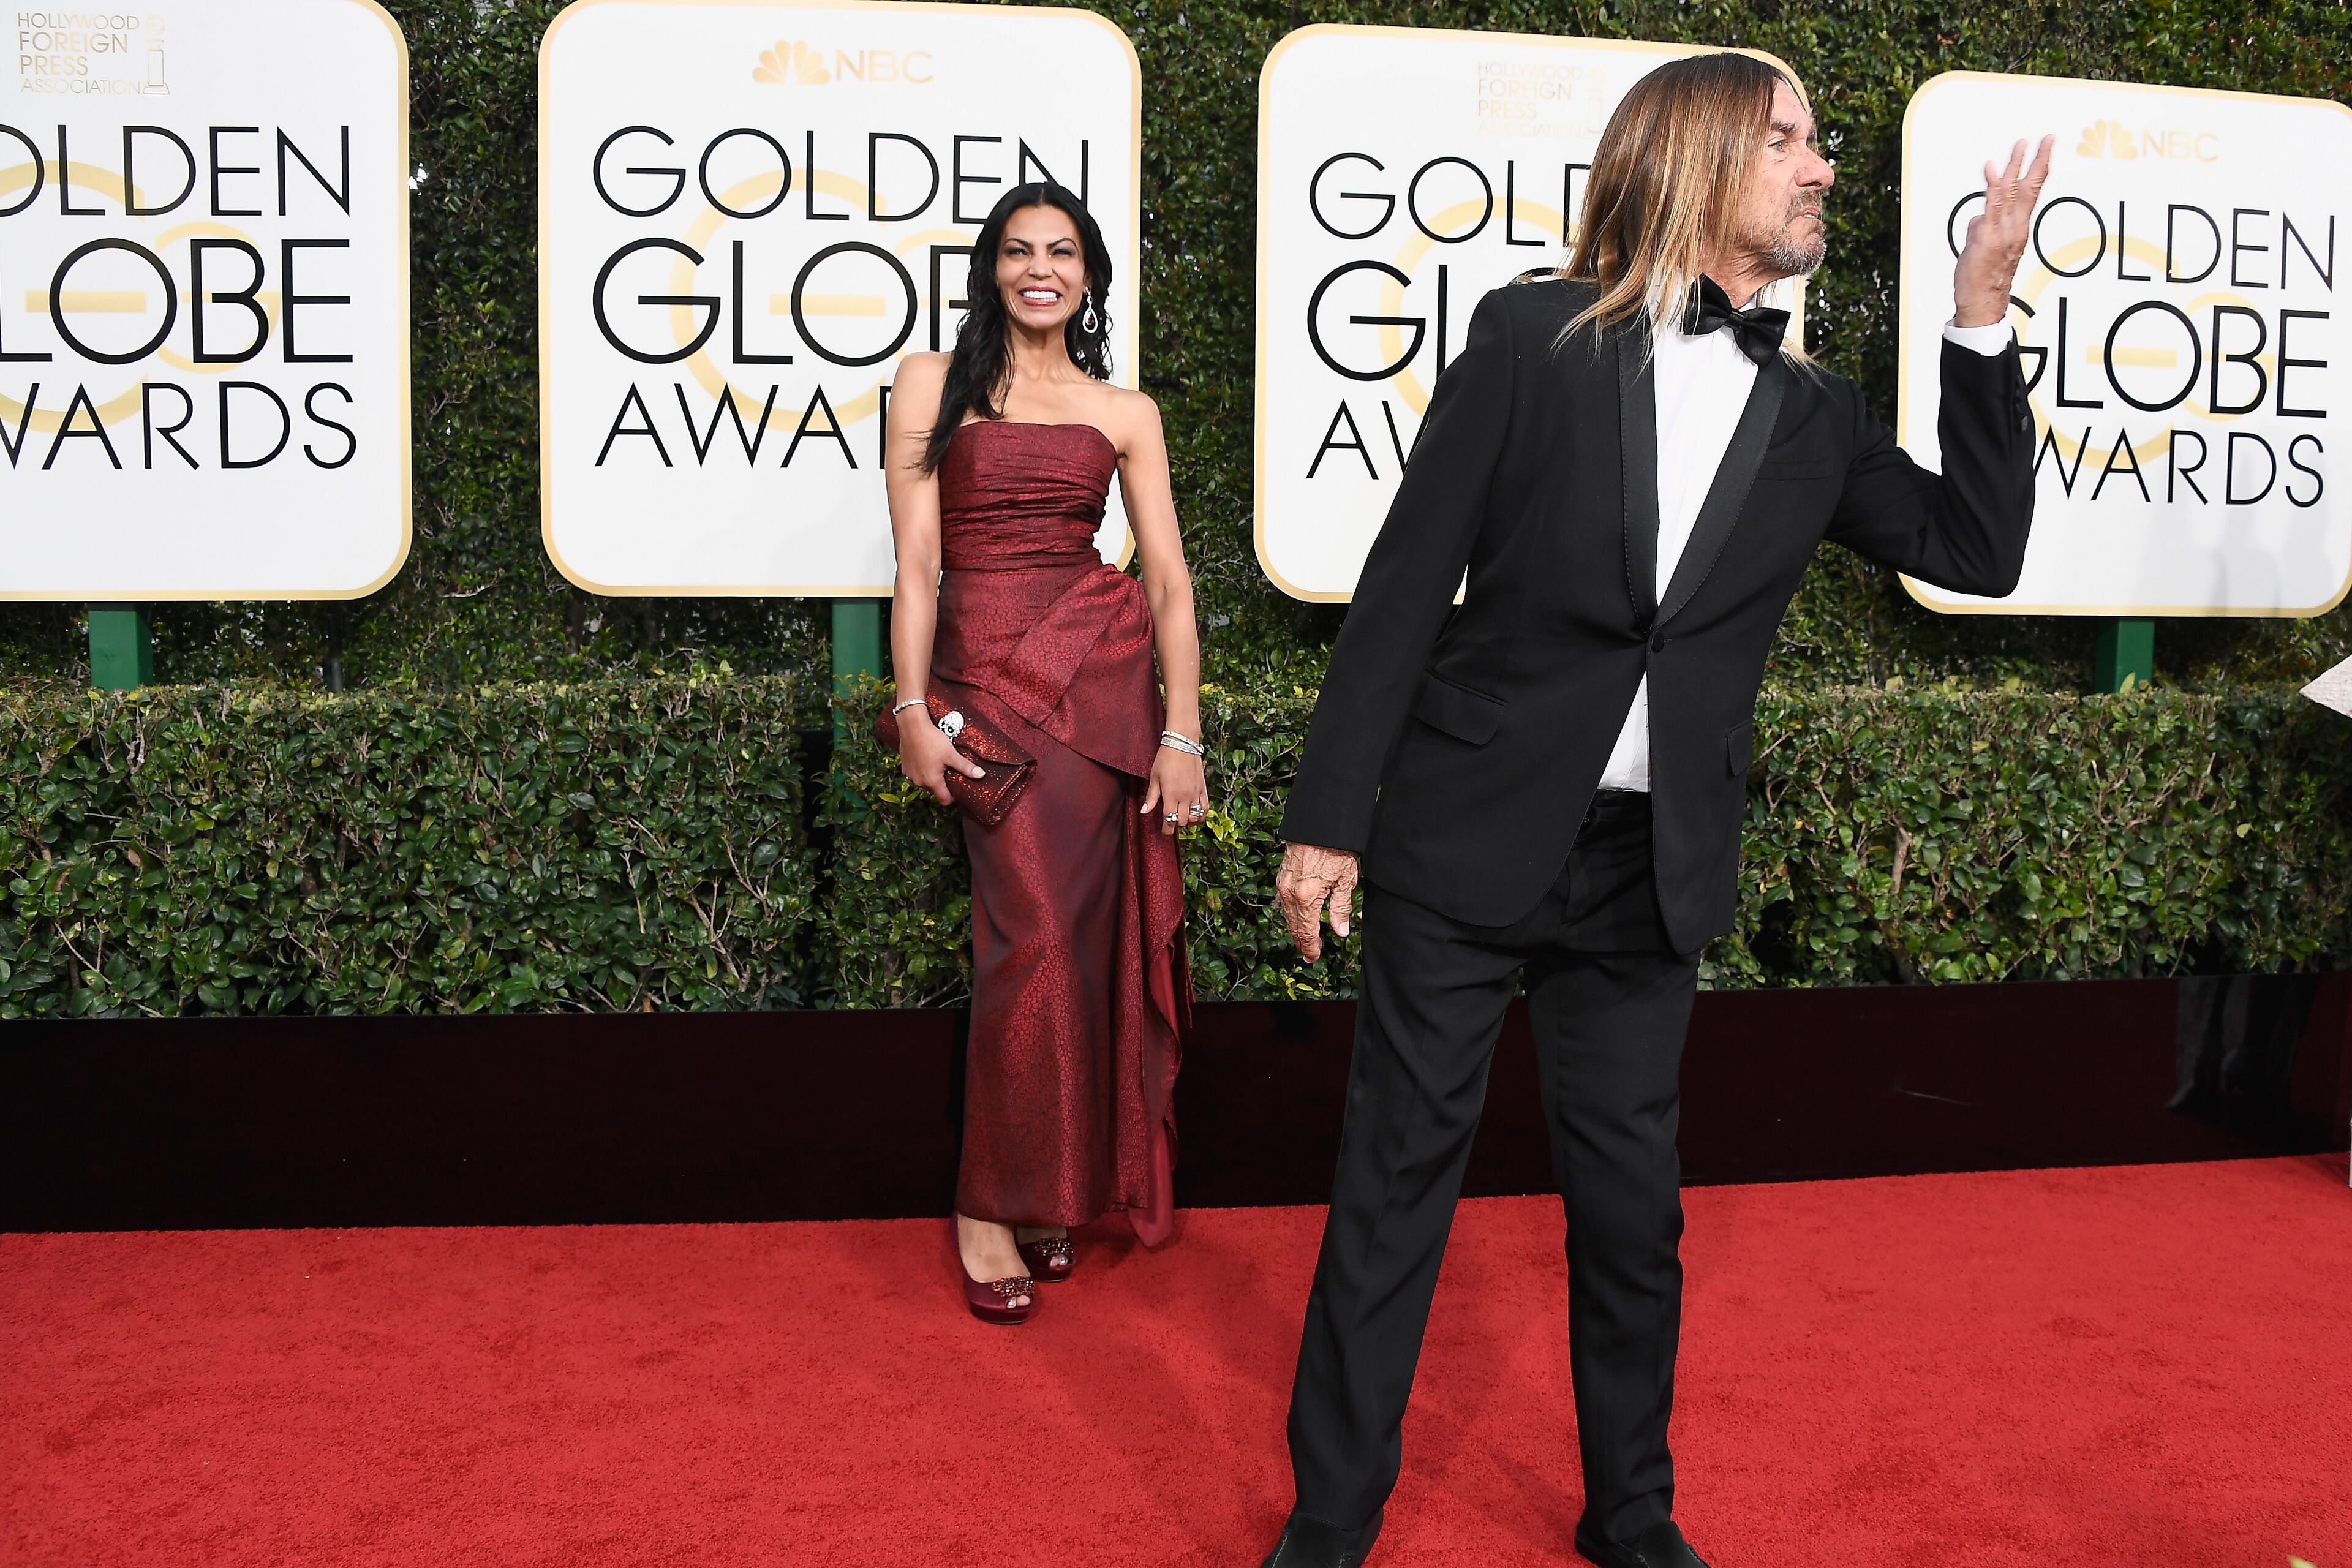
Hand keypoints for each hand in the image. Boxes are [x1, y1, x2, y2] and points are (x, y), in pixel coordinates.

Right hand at [895, 711, 984, 804]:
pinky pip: (916, 774)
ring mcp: (910, 775)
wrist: (912, 726)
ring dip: (932, 777)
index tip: (958, 787)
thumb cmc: (931, 739)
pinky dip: (922, 770)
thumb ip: (966, 767)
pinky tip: (927, 758)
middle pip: (935, 791)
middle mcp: (919, 782)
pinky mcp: (904, 767)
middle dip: (943, 784)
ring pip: (925, 782)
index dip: (953, 797)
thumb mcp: (951, 754)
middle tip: (950, 770)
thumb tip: (981, 775)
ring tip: (938, 762)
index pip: (944, 800)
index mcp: (932, 782)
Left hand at [1141, 747, 1207, 837]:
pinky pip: (1205, 808)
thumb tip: (1144, 812)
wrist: (1182, 744)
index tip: (1164, 832)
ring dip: (1188, 822)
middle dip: (1175, 825)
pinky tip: (1195, 815)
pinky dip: (1201, 815)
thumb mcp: (1154, 777)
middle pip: (1182, 821)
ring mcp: (1196, 793)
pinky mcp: (1203, 789)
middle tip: (1170, 823)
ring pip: (1195, 817)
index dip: (1166, 830)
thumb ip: (1151, 797)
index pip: (1170, 820)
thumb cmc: (1165, 759)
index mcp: (1171, 795)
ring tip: (1181, 818)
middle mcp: (1185, 797)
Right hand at [1275, 842, 1358, 962]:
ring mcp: (1283, 884)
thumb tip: (1340, 931)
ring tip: (1306, 940)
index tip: (1314, 957)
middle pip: (1294, 927)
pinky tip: (1299, 917)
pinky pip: (1284, 902)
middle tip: (1310, 955)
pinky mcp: (1281, 876)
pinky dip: (1291, 914)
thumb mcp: (1346, 880)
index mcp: (1307, 896)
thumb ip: (1341, 909)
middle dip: (1302, 943)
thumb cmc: (1335, 847)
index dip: (1310, 948)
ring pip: (1287, 915)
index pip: (1306, 932)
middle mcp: (1290, 892)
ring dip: (1296, 929)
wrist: (1321, 823)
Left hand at [1952, 134, 2054, 327]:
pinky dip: (1992, 186)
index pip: (2031, 193)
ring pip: (2012, 192)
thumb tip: (1979, 218)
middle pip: (2030, 188)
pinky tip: (1991, 170)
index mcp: (2017, 230)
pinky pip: (1992, 206)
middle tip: (2046, 139)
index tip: (2046, 148)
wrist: (1983, 304)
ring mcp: (2002, 232)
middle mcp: (2014, 229)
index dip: (2039, 169)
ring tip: (2020, 145)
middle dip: (2037, 161)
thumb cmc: (1984, 280)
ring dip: (2015, 166)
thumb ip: (1983, 228)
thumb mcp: (1984, 248)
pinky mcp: (1987, 237)